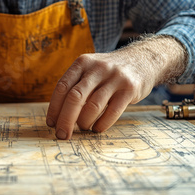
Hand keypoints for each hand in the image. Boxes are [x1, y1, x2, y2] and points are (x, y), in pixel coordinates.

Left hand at [46, 36, 186, 138]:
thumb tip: (58, 116)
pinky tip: (97, 128)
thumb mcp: (90, 69)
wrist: (143, 60)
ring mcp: (114, 77)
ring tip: (83, 127)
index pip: (62, 87)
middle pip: (75, 97)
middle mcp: (97, 68)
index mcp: (82, 63)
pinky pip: (112, 111)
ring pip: (93, 106)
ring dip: (84, 122)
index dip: (54, 108)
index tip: (51, 123)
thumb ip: (76, 86)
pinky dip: (102, 124)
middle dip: (66, 120)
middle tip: (62, 134)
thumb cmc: (109, 72)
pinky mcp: (129, 88)